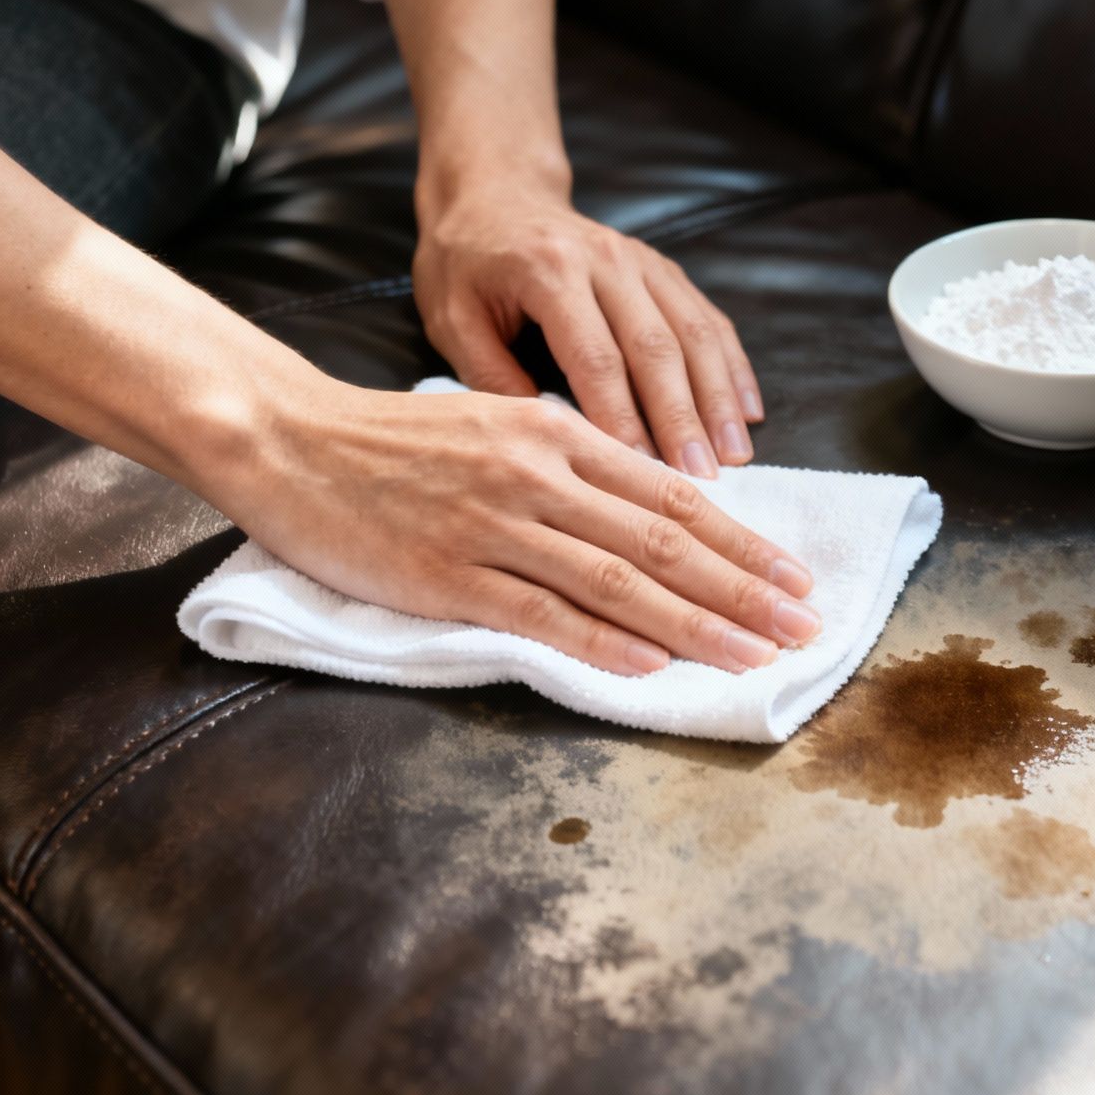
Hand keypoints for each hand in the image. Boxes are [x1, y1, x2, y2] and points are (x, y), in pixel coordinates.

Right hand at [209, 379, 816, 675]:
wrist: (290, 440)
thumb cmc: (396, 442)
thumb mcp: (498, 427)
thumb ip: (572, 467)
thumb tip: (650, 519)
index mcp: (557, 433)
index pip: (672, 496)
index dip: (743, 543)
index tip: (795, 579)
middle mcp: (538, 473)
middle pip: (663, 540)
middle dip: (744, 589)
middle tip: (804, 628)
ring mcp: (493, 526)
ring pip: (617, 580)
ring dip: (695, 624)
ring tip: (752, 655)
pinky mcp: (447, 574)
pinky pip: (539, 613)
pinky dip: (600, 642)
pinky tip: (649, 667)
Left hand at [412, 186, 763, 478]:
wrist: (494, 193)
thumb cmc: (465, 263)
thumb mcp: (452, 318)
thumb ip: (492, 376)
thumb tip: (549, 437)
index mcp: (549, 271)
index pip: (596, 357)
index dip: (623, 418)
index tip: (641, 472)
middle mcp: (606, 260)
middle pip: (657, 348)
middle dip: (684, 419)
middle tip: (702, 478)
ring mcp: (642, 261)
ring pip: (694, 333)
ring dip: (719, 399)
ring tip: (735, 456)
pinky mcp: (663, 270)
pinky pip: (708, 318)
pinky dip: (732, 366)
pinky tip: (748, 410)